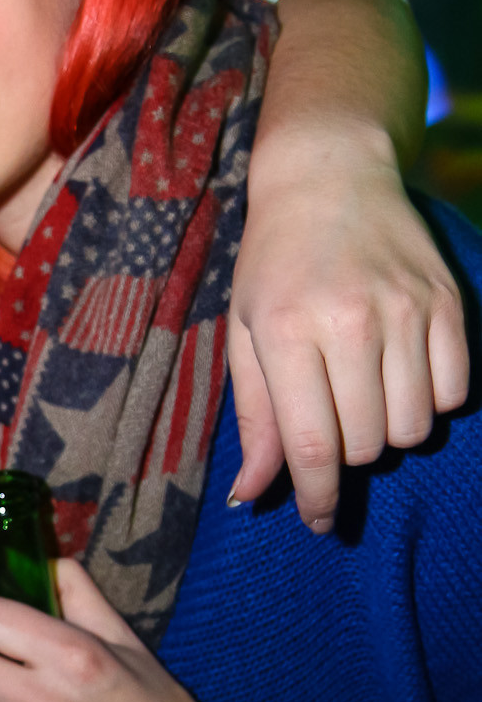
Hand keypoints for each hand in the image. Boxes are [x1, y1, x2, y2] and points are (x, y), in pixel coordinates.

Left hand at [230, 124, 466, 530]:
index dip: (318, 498)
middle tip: (333, 424)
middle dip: (349, 455)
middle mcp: (350, 322)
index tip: (321, 523)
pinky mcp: (447, 301)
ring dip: (390, 431)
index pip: (312, 446)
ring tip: (366, 398)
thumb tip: (254, 495)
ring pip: (415, 427)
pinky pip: (456, 392)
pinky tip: (404, 378)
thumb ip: (255, 419)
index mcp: (287, 333)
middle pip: (368, 445)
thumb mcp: (245, 336)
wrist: (329, 178)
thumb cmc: (274, 265)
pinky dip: (432, 402)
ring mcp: (406, 310)